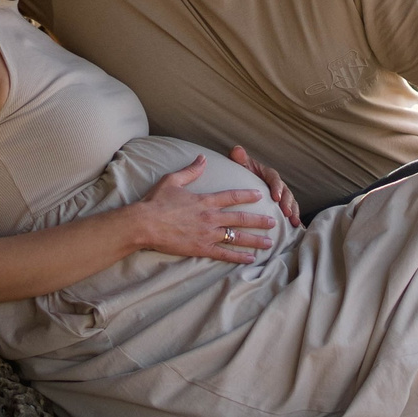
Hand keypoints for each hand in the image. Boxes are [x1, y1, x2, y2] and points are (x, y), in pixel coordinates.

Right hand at [134, 158, 276, 262]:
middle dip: (259, 220)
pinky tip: (250, 258)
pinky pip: (224, 254)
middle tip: (273, 222)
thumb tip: (202, 158)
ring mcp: (207, 234)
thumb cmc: (155, 202)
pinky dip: (238, 257)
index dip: (247, 195)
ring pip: (237, 237)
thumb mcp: (172, 180)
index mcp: (205, 200)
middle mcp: (210, 217)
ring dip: (255, 240)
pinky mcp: (201, 248)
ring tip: (269, 242)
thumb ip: (191, 170)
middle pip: (241, 218)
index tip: (259, 195)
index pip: (232, 196)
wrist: (144, 224)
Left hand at [228, 145, 301, 226]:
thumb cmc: (243, 173)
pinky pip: (291, 211)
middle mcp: (278, 185)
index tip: (275, 197)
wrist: (245, 182)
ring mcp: (282, 195)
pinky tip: (297, 228)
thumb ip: (240, 159)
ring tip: (294, 222)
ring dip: (294, 212)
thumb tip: (237, 149)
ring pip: (291, 202)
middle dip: (287, 203)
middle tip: (286, 213)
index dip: (277, 188)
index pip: (275, 179)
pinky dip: (295, 218)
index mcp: (268, 174)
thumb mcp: (241, 166)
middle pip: (286, 192)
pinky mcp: (283, 205)